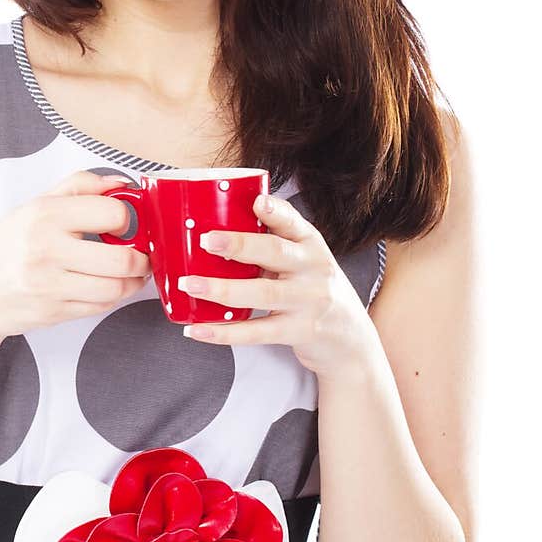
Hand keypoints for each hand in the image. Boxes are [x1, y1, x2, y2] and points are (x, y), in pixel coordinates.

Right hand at [0, 170, 150, 343]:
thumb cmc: (6, 248)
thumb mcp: (33, 206)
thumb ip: (79, 187)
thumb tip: (120, 182)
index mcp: (44, 215)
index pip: (112, 213)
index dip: (127, 217)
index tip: (124, 223)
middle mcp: (46, 250)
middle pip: (123, 258)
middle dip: (142, 258)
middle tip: (142, 255)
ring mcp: (50, 285)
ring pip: (117, 288)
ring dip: (132, 282)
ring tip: (130, 273)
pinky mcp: (54, 313)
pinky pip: (102, 307)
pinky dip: (112, 297)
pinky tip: (106, 286)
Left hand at [178, 192, 377, 380]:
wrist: (351, 340)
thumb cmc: (314, 291)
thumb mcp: (305, 261)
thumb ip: (274, 244)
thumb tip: (218, 229)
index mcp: (311, 244)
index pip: (293, 222)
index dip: (274, 211)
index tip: (255, 202)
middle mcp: (314, 269)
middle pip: (276, 253)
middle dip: (240, 245)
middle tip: (206, 240)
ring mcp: (309, 301)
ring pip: (263, 293)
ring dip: (223, 289)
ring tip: (190, 284)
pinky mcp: (300, 331)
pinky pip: (257, 332)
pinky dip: (224, 332)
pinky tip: (197, 329)